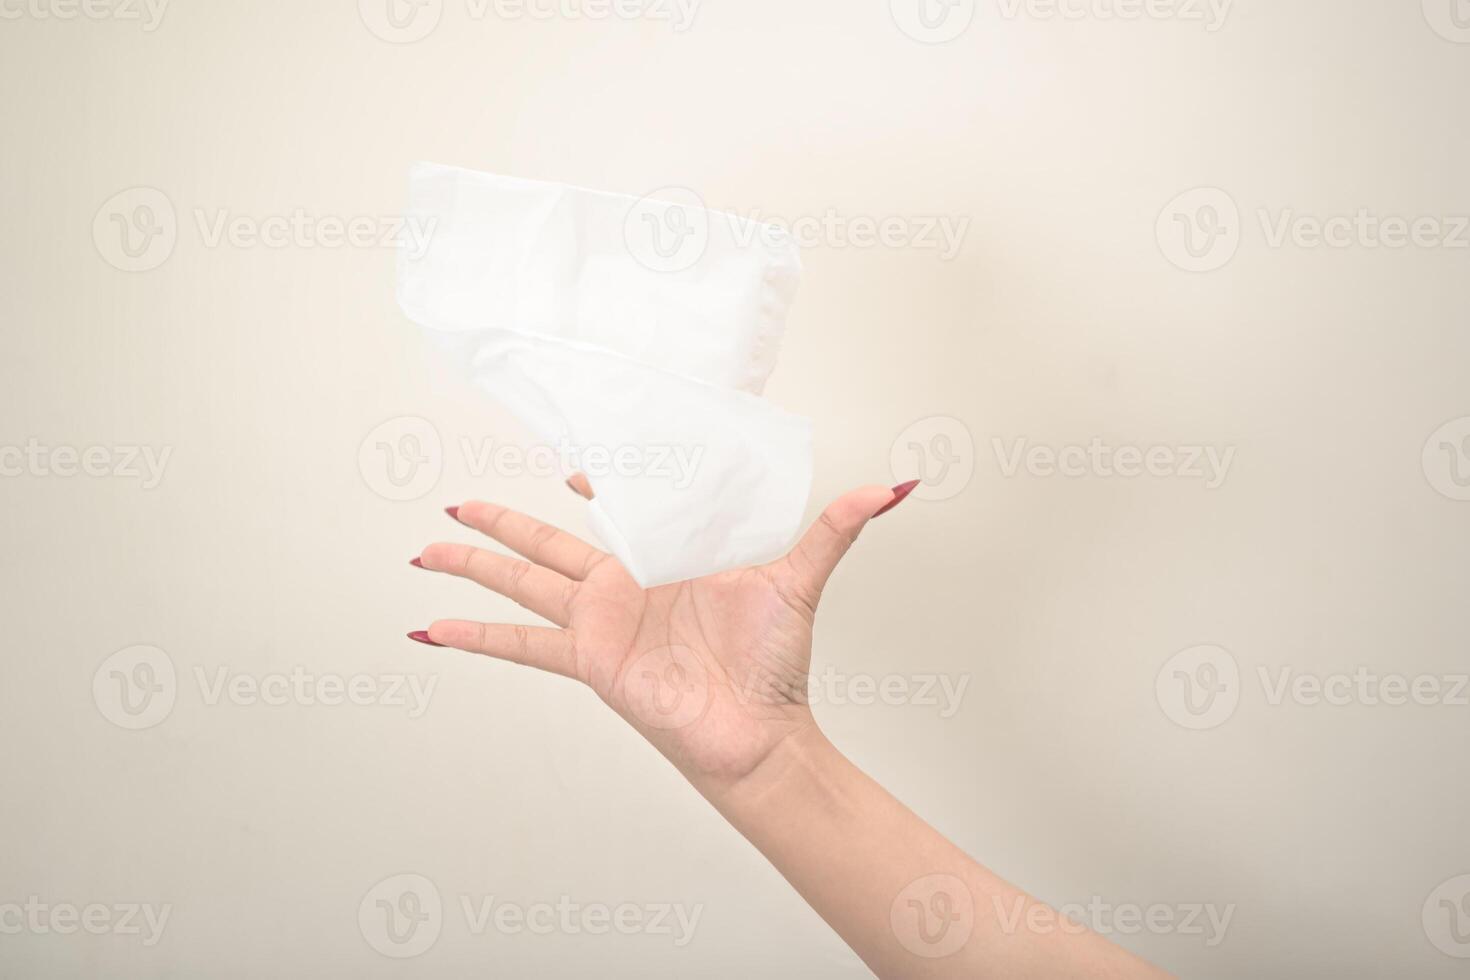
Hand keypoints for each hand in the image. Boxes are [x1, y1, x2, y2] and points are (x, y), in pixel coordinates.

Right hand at [409, 481, 917, 795]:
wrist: (759, 733)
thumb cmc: (777, 663)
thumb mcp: (801, 580)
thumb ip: (835, 527)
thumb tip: (893, 485)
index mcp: (667, 556)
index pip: (620, 508)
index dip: (594, 484)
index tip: (570, 463)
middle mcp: (625, 585)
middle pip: (548, 543)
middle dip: (501, 524)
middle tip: (456, 502)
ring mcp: (600, 622)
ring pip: (524, 581)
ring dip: (474, 565)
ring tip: (426, 548)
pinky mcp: (588, 659)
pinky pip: (523, 644)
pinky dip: (477, 636)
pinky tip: (434, 629)